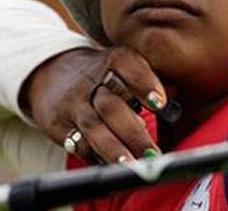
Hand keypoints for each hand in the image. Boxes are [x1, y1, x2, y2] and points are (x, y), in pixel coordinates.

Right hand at [19, 47, 167, 162]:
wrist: (53, 73)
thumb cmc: (106, 75)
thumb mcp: (124, 67)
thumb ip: (149, 83)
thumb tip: (173, 109)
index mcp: (114, 60)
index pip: (128, 66)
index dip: (144, 83)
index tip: (160, 104)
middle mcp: (92, 80)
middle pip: (112, 105)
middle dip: (134, 132)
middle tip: (153, 153)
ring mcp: (74, 103)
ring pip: (94, 128)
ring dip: (115, 149)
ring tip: (132, 166)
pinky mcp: (59, 124)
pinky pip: (78, 143)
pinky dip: (97, 156)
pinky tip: (113, 167)